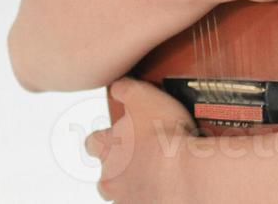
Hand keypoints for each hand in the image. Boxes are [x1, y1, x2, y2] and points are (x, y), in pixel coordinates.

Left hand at [85, 77, 196, 202]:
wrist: (184, 172)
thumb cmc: (162, 135)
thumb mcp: (142, 95)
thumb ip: (125, 88)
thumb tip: (117, 85)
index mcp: (107, 148)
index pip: (93, 142)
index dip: (105, 135)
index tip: (118, 131)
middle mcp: (112, 177)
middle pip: (107, 174)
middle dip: (121, 166)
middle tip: (143, 155)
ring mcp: (129, 198)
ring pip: (126, 192)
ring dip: (139, 182)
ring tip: (162, 171)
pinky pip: (150, 200)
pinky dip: (157, 194)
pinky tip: (172, 183)